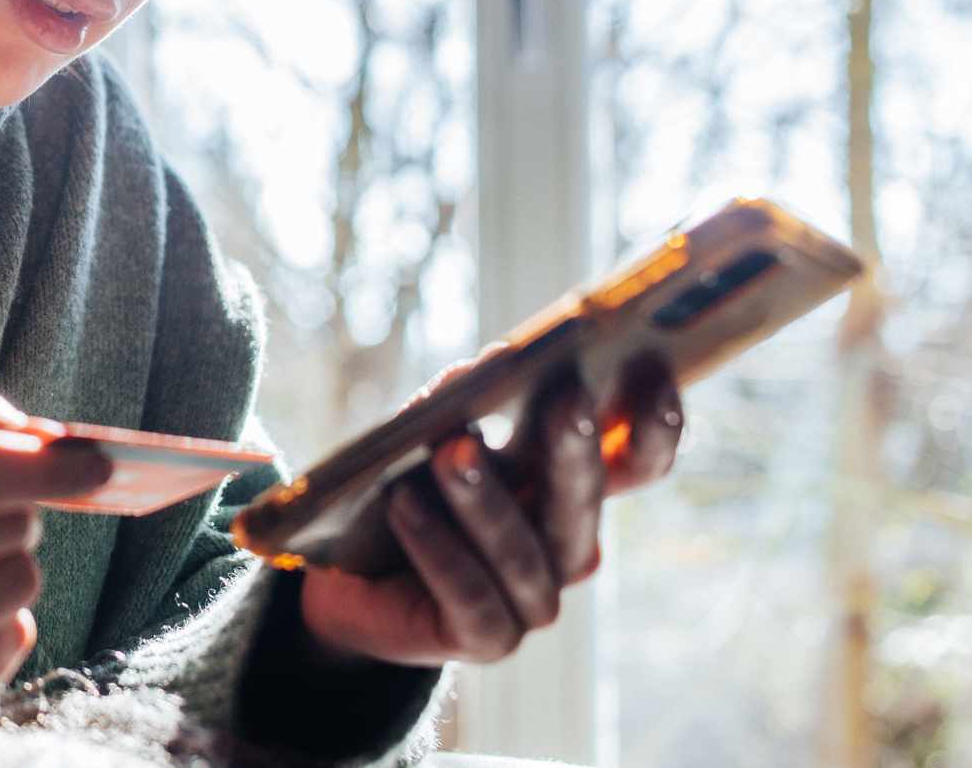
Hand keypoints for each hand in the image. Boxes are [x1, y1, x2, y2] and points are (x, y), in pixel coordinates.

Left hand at [296, 354, 683, 667]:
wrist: (345, 574)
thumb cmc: (405, 484)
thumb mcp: (431, 432)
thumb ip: (464, 399)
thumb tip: (492, 364)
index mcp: (571, 489)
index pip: (636, 462)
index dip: (655, 426)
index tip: (657, 375)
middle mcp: (567, 547)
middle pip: (584, 499)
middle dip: (574, 448)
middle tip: (566, 398)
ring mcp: (533, 600)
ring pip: (523, 551)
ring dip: (486, 499)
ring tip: (451, 452)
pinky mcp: (487, 639)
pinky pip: (469, 594)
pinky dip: (436, 547)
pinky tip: (404, 507)